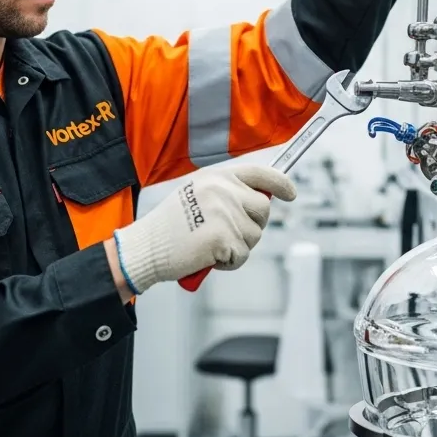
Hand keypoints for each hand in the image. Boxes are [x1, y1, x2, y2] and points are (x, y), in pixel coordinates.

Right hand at [112, 165, 296, 294]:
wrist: (146, 247)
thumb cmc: (169, 227)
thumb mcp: (197, 195)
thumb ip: (227, 193)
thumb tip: (260, 201)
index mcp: (217, 177)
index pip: (259, 173)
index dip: (280, 183)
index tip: (290, 193)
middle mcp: (223, 190)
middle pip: (263, 208)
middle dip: (252, 225)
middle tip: (228, 235)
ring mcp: (225, 212)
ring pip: (254, 235)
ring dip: (237, 247)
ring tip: (210, 245)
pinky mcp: (224, 237)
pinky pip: (242, 255)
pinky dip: (228, 262)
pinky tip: (208, 256)